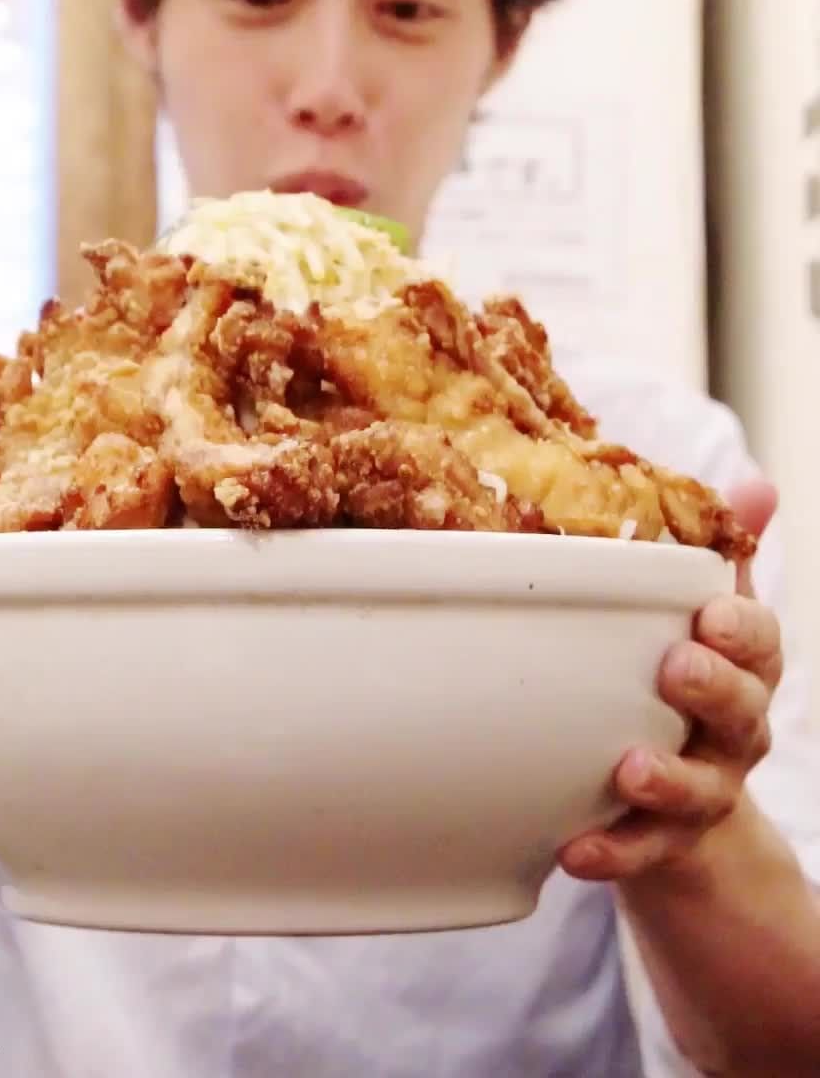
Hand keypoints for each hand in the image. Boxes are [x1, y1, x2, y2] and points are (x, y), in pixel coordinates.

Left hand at [560, 480, 781, 882]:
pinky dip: (612, 850)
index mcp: (739, 668)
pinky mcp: (664, 840)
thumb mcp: (703, 622)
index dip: (742, 626)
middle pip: (741, 709)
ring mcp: (703, 790)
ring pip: (699, 787)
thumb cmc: (683, 691)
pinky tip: (572, 849)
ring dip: (668, 778)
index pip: (758, 640)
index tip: (711, 611)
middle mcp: (732, 731)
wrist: (681, 807)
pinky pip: (642, 851)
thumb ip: (719, 555)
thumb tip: (752, 480)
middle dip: (714, 688)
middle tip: (677, 668)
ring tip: (630, 768)